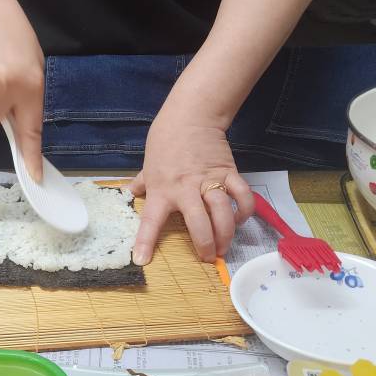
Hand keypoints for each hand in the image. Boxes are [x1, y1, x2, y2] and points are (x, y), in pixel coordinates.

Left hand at [130, 121, 253, 264]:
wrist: (190, 116)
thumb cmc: (165, 141)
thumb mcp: (148, 164)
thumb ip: (142, 182)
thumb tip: (130, 192)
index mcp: (161, 190)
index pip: (150, 221)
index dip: (145, 242)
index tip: (142, 260)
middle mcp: (185, 189)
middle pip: (198, 223)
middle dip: (205, 245)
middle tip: (208, 257)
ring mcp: (209, 181)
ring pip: (222, 212)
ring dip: (226, 233)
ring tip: (225, 247)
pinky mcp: (229, 172)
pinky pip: (242, 195)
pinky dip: (244, 210)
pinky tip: (240, 220)